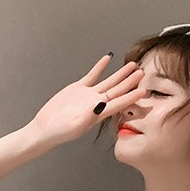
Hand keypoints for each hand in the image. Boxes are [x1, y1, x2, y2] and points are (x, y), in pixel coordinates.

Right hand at [29, 54, 146, 146]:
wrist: (46, 127)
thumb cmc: (60, 131)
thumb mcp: (76, 125)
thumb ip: (89, 115)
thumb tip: (101, 105)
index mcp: (99, 113)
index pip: (119, 103)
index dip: (131, 97)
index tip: (143, 91)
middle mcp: (97, 103)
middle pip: (118, 90)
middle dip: (130, 82)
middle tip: (142, 72)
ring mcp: (88, 95)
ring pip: (108, 82)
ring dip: (120, 74)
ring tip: (132, 65)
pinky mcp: (79, 88)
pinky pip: (92, 76)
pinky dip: (100, 67)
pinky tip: (107, 59)